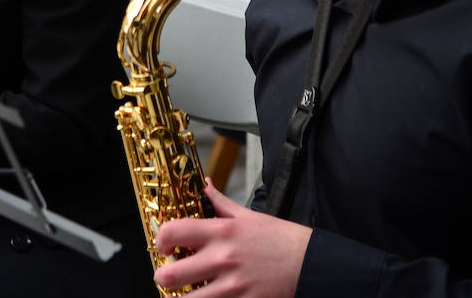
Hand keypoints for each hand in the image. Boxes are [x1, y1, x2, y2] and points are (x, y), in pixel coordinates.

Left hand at [154, 183, 309, 297]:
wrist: (312, 264)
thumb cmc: (280, 239)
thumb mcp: (249, 215)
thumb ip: (220, 202)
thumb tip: (204, 185)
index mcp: (221, 231)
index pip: (173, 232)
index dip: (159, 241)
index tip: (163, 247)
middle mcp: (222, 258)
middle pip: (170, 275)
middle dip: (163, 277)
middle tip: (169, 276)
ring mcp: (232, 286)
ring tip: (186, 294)